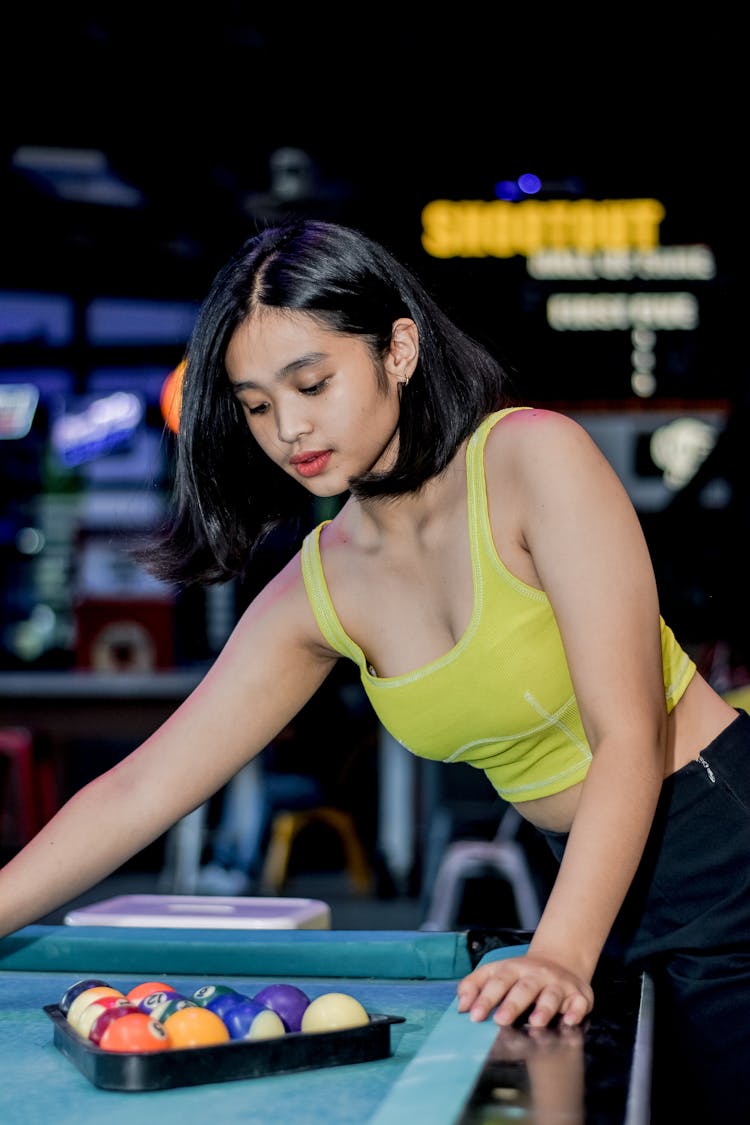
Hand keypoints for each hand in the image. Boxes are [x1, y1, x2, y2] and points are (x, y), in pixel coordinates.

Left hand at [456, 952, 593, 1027]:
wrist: (561, 961)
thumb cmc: (521, 974)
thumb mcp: (496, 972)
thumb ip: (475, 985)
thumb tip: (461, 1006)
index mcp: (512, 969)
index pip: (497, 981)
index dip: (485, 998)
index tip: (474, 1015)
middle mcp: (535, 975)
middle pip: (523, 989)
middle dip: (512, 1004)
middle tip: (500, 1020)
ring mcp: (558, 984)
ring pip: (551, 995)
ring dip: (544, 1009)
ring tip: (536, 1022)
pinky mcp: (578, 994)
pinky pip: (579, 1002)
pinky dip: (575, 1011)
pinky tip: (569, 1020)